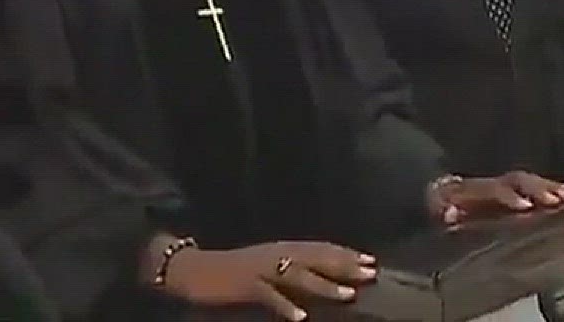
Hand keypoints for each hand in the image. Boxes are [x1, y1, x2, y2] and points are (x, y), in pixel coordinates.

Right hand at [162, 241, 376, 321]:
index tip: (370, 260)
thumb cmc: (232, 271)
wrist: (193, 269)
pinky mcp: (245, 285)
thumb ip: (290, 269)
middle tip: (371, 272)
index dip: (345, 253)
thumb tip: (321, 277)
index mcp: (280, 249)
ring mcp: (260, 269)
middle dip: (345, 266)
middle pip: (316, 258)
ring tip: (348, 295)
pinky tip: (301, 318)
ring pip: (298, 275)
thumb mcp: (265, 266)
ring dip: (324, 286)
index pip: (320, 248)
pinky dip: (285, 306)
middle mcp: (275, 254)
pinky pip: (268, 296)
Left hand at [427, 171, 563, 224]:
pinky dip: (551, 189)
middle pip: (517, 181)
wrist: (442, 191)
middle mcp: (492, 183)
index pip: (494, 189)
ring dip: (548, 188)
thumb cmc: (443, 206)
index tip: (525, 206)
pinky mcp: (513, 190)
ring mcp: (503, 185)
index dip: (509, 196)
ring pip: (527, 181)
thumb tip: (447, 213)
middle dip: (536, 189)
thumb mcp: (438, 208)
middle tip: (555, 200)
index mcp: (474, 188)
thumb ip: (443, 210)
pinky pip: (534, 185)